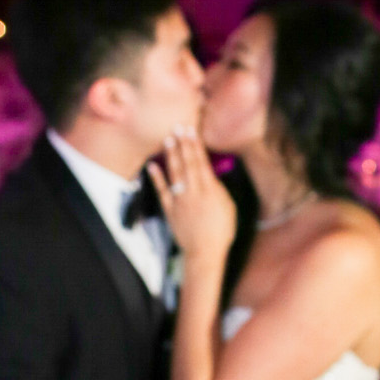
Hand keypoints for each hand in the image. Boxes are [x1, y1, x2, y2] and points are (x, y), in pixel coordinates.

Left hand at [148, 128, 235, 261]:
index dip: (196, 145)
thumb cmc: (222, 232)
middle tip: (178, 127)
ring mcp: (180, 199)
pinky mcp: (170, 209)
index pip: (201, 162)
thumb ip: (218, 190)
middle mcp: (193, 191)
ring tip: (168, 140)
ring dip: (171, 155)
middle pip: (187, 163)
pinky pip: (162, 191)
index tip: (191, 131)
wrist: (205, 252)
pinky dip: (156, 178)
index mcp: (209, 189)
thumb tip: (211, 178)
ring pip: (175, 173)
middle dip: (183, 144)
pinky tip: (152, 165)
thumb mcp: (228, 207)